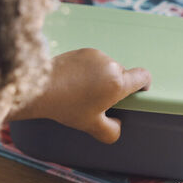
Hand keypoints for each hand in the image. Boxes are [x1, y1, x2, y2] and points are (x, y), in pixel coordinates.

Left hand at [9, 48, 150, 142]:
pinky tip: (74, 82)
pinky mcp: (83, 50)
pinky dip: (89, 71)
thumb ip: (111, 131)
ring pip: (107, 68)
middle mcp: (110, 65)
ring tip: (82, 92)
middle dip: (115, 87)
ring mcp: (96, 55)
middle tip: (98, 102)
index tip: (138, 92)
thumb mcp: (91, 126)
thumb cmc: (66, 107)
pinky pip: (94, 62)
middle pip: (123, 75)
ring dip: (101, 78)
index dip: (144, 85)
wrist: (38, 88)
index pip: (144, 76)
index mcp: (118, 83)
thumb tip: (117, 125)